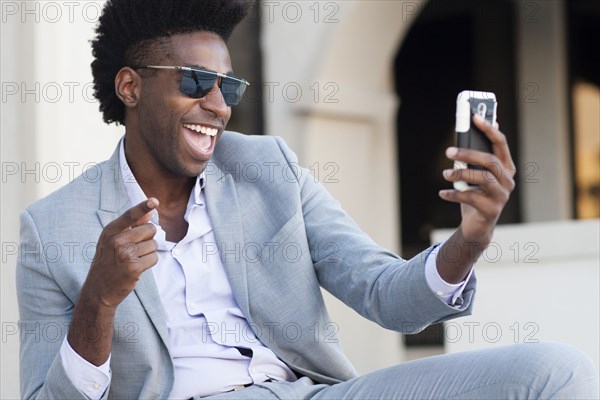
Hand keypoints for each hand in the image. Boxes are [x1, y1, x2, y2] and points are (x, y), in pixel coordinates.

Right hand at [81, 198, 158, 308]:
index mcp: (110, 231)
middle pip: (150, 229)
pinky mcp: (134, 268)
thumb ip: (132, 225)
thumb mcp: (113, 240)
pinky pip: (154, 258)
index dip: (143, 207)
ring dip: (148, 252)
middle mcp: (117, 241)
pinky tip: (137, 267)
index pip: (130, 215)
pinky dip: (149, 262)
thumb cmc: (108, 261)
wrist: (99, 290)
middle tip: (134, 248)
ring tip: (133, 259)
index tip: (154, 201)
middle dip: (148, 237)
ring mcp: (125, 255)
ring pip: (154, 244)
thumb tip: (151, 212)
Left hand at [439, 116, 515, 245]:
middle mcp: (508, 180)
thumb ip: (475, 156)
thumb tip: (472, 128)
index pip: (501, 143)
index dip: (489, 129)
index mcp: (506, 167)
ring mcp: (502, 196)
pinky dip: (453, 194)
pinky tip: (442, 193)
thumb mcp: (476, 174)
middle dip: (468, 154)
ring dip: (460, 174)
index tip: (474, 117)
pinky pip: (470, 197)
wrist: (477, 225)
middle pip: (490, 161)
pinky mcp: (491, 210)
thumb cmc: (476, 194)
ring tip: (445, 174)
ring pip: (482, 178)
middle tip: (449, 152)